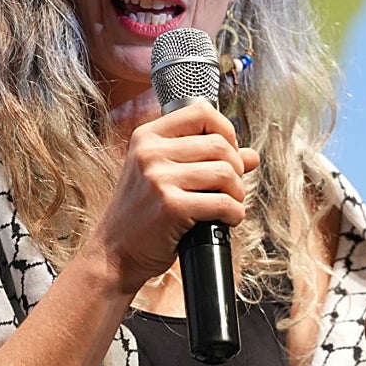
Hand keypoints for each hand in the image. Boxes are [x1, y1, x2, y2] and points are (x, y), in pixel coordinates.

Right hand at [84, 101, 259, 293]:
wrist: (115, 252)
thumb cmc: (143, 214)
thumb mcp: (165, 176)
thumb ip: (205, 159)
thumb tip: (251, 155)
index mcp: (147, 136)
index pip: (201, 112)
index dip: (225, 130)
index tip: (227, 153)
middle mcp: (150, 152)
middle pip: (220, 145)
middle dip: (235, 169)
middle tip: (228, 189)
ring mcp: (158, 178)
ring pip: (226, 173)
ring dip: (237, 193)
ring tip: (227, 205)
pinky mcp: (170, 206)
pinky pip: (224, 203)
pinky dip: (234, 214)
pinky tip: (226, 220)